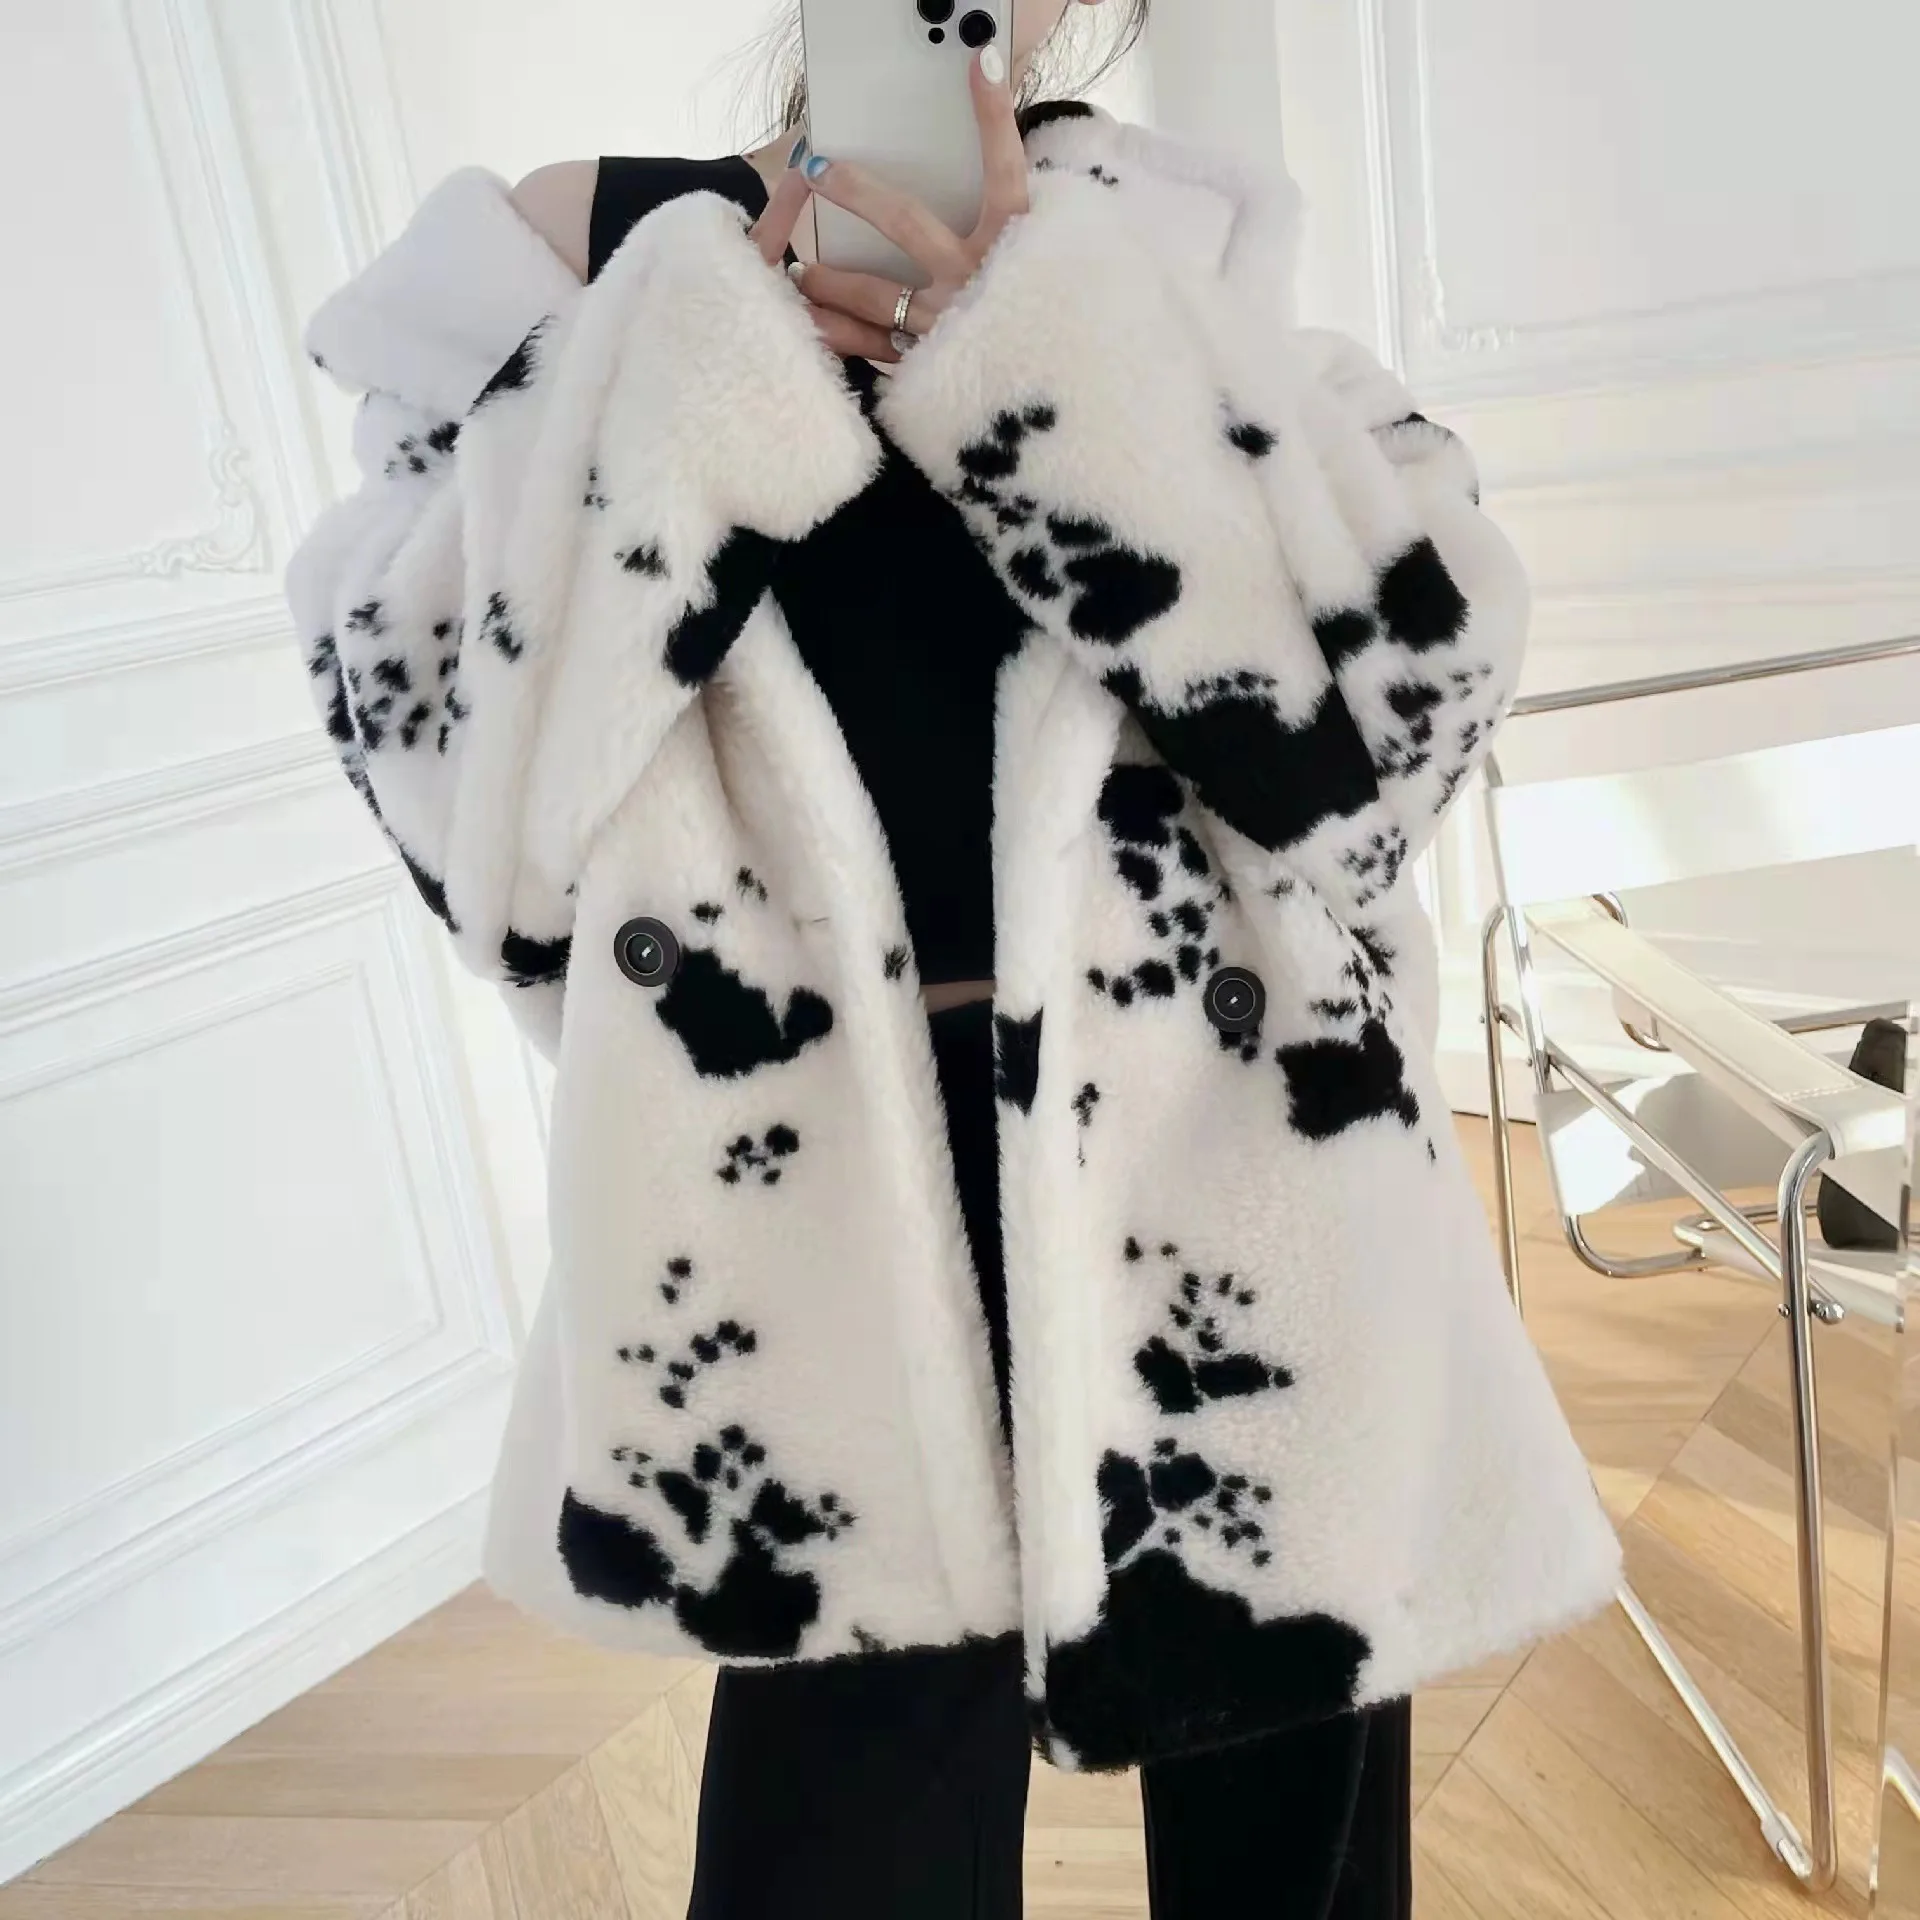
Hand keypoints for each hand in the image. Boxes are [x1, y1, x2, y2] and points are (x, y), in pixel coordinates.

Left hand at [784, 51, 1028, 363]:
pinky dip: (839, 335)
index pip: (1006, 171)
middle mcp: (979, 285)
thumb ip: (1016, 220)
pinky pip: (873, 347)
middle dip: (858, 192)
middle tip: (817, 169)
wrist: (1058, 414)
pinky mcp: (930, 368)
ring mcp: (950, 328)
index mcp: (1018, 251)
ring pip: (877, 295)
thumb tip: (995, 167)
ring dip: (831, 279)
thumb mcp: (1049, 264)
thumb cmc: (1047, 328)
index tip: (979, 61)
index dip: (993, 116)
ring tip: (798, 269)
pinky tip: (810, 322)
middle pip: (908, 224)